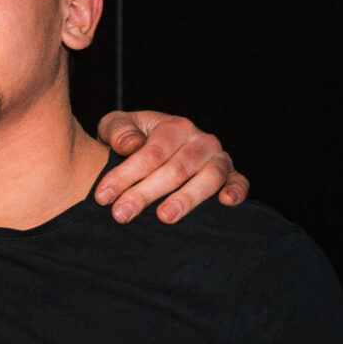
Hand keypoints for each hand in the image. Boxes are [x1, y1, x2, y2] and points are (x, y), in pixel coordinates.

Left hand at [96, 109, 248, 223]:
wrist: (152, 143)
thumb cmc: (131, 138)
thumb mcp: (115, 127)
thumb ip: (118, 131)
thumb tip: (130, 145)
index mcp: (173, 127)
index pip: (150, 154)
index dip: (125, 175)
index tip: (102, 196)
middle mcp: (200, 141)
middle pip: (176, 169)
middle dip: (146, 193)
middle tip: (122, 214)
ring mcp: (217, 158)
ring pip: (208, 178)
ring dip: (187, 198)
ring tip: (165, 217)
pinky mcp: (231, 175)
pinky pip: (239, 182)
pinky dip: (237, 190)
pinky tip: (226, 203)